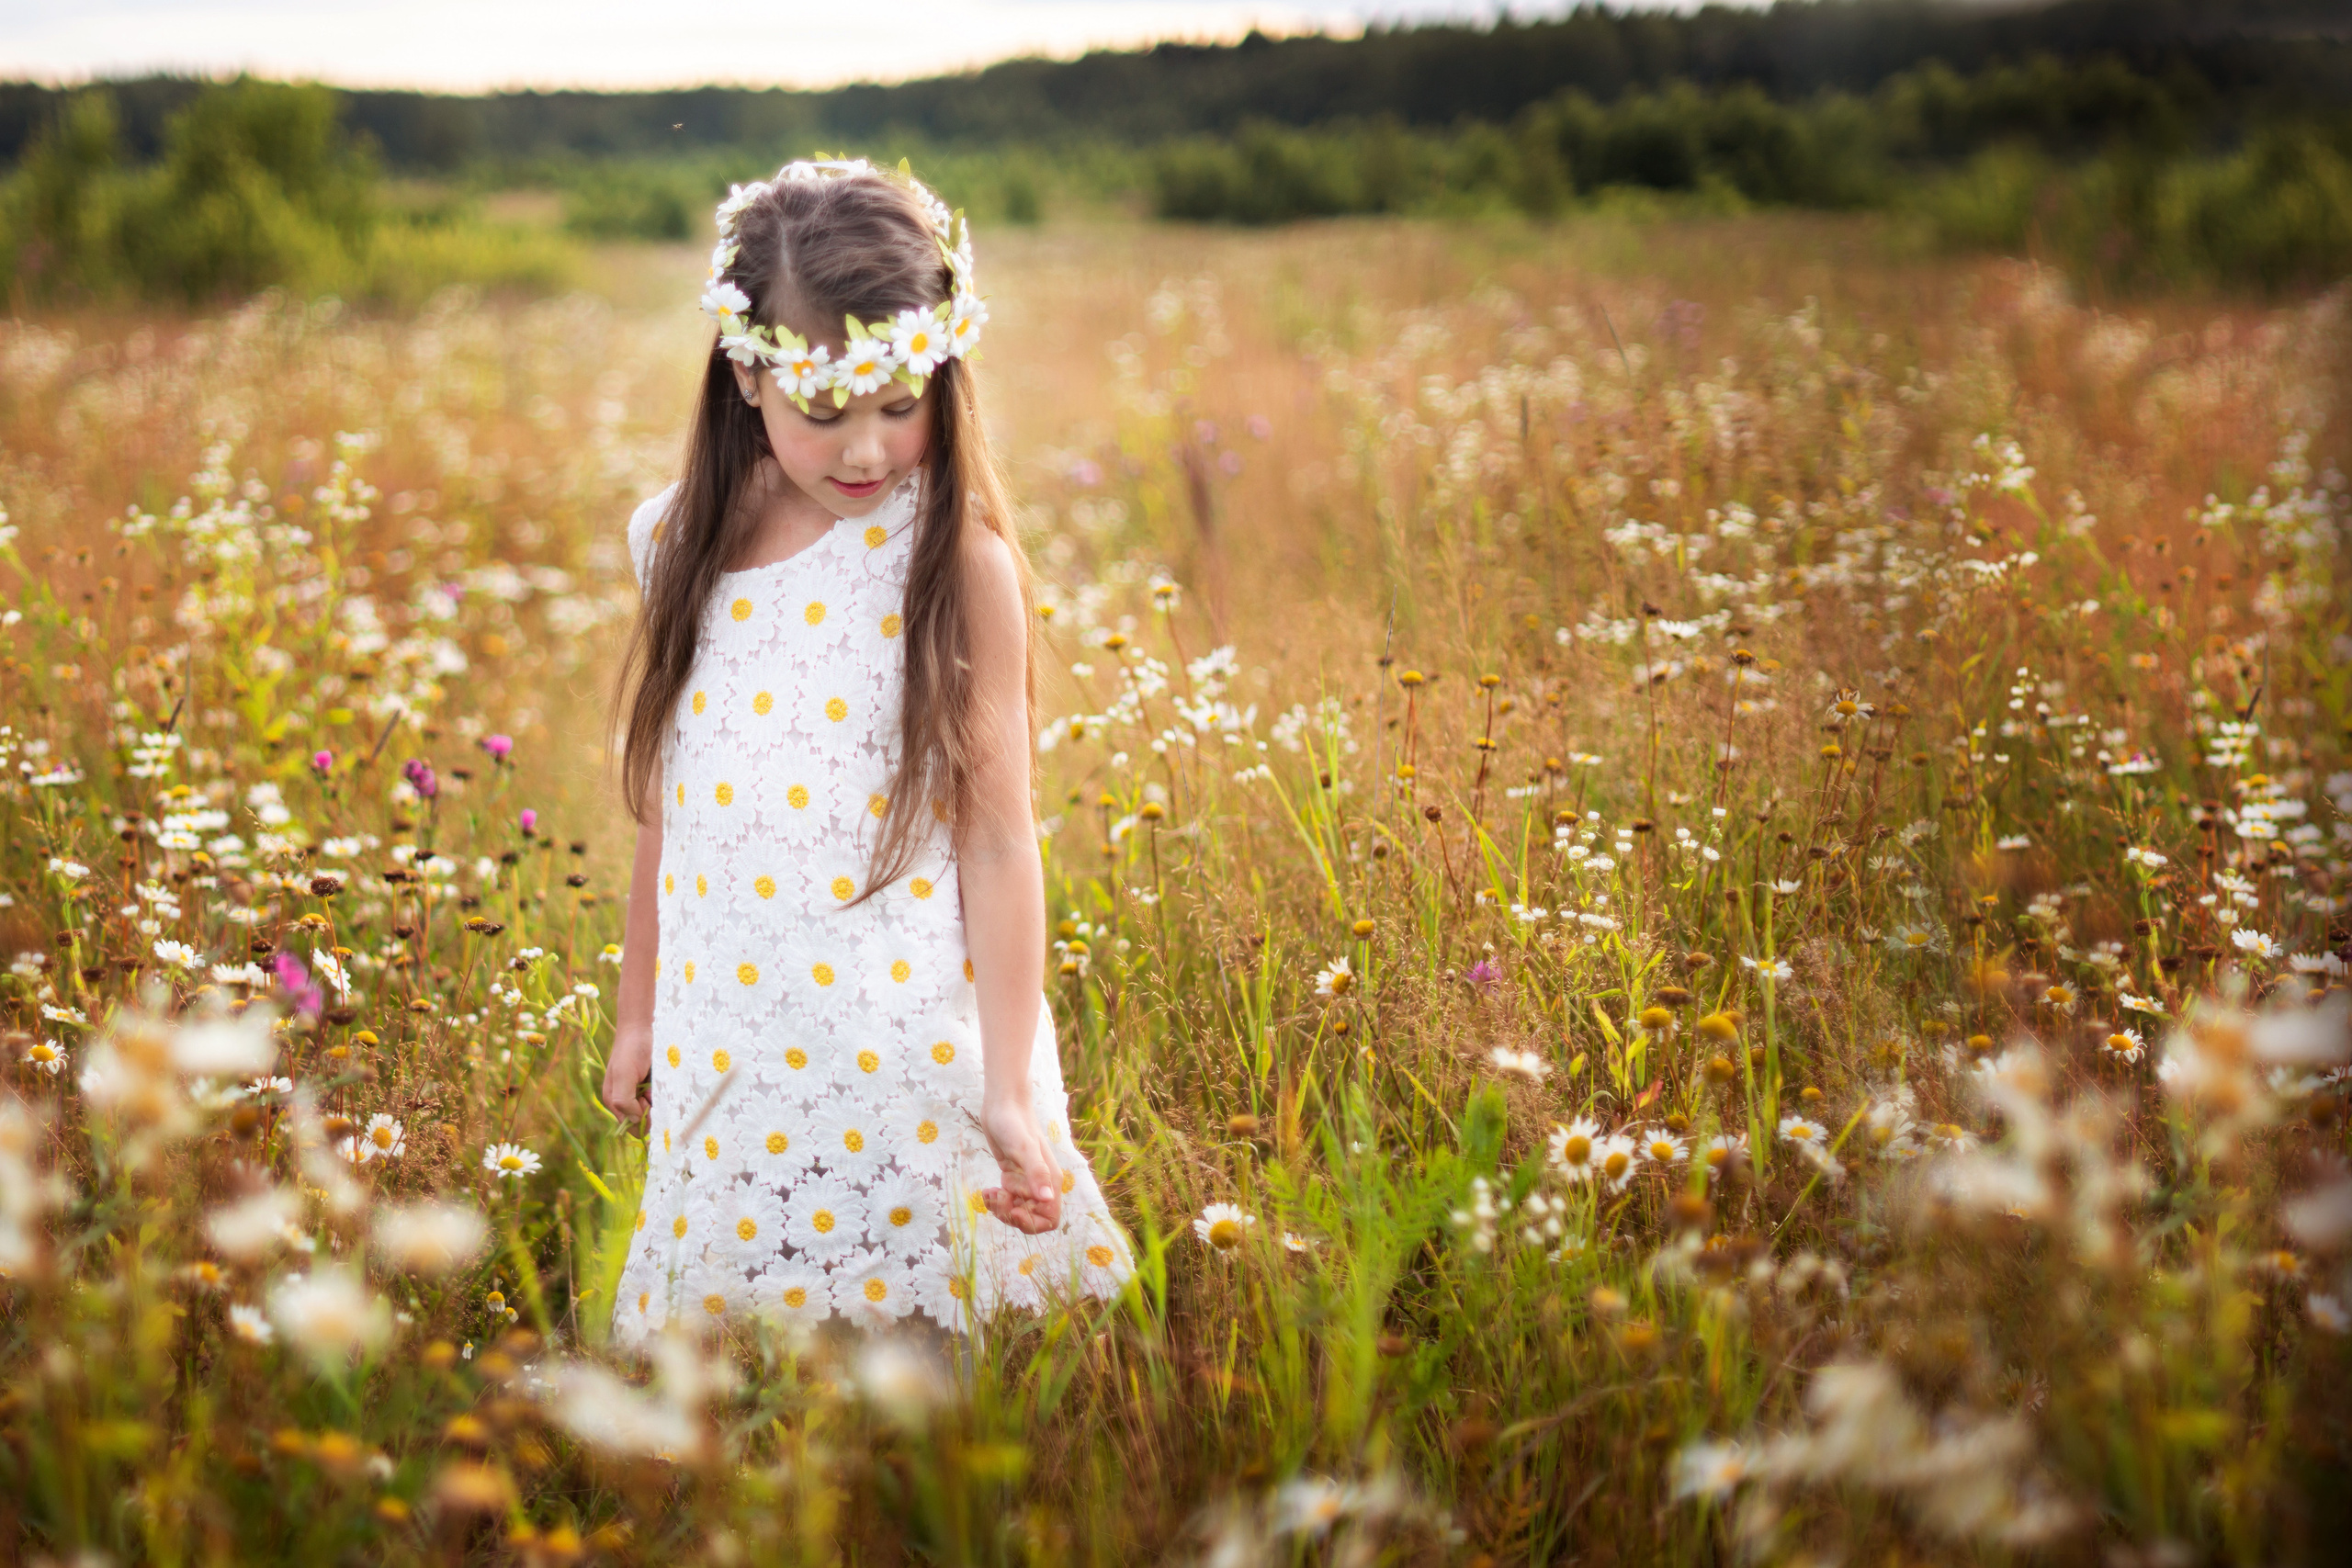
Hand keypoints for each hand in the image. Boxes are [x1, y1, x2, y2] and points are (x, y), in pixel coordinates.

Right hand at [601, 1027, 652, 1124]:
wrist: (642, 1027)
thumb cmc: (631, 1049)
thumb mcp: (624, 1075)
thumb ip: (624, 1100)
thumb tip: (634, 1120)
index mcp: (614, 1101)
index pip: (631, 1127)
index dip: (642, 1120)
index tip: (647, 1101)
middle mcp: (626, 1100)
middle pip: (644, 1120)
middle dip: (652, 1109)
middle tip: (652, 1090)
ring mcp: (640, 1092)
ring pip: (654, 1109)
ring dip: (659, 1099)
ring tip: (656, 1081)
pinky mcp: (651, 1084)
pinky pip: (660, 1097)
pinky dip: (663, 1091)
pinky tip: (660, 1078)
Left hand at [980, 1091, 1062, 1234]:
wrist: (1002, 1105)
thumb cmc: (1014, 1124)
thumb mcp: (1024, 1149)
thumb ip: (1037, 1173)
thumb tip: (1047, 1198)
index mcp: (1051, 1181)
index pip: (1050, 1218)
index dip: (1032, 1222)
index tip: (1015, 1210)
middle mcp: (1041, 1184)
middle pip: (1031, 1218)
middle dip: (1012, 1215)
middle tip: (998, 1199)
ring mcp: (1026, 1181)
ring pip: (1018, 1210)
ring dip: (1002, 1208)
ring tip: (990, 1193)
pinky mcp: (1012, 1176)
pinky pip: (1007, 1200)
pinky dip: (996, 1200)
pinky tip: (987, 1190)